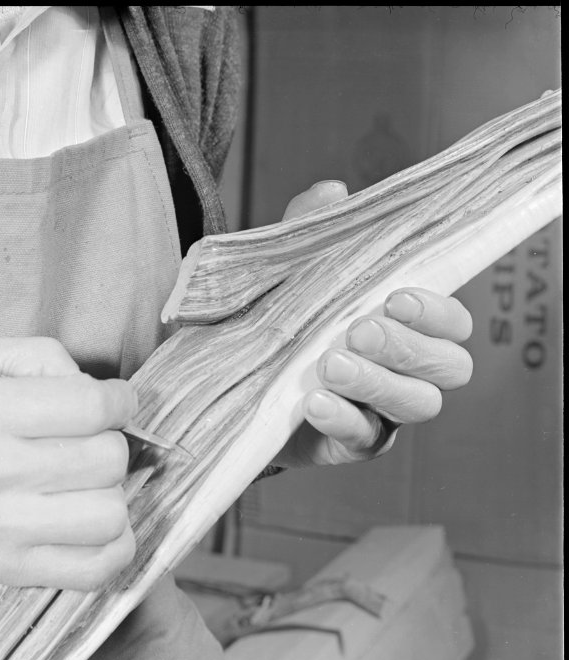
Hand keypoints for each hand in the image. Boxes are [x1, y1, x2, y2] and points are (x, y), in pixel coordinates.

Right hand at [0, 337, 137, 589]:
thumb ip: (38, 358)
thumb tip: (100, 392)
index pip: (92, 408)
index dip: (119, 400)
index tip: (113, 402)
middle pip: (107, 460)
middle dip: (109, 442)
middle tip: (85, 441)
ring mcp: (0, 531)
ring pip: (109, 515)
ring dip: (109, 493)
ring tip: (82, 483)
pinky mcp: (7, 572)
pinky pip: (96, 570)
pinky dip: (111, 545)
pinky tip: (89, 522)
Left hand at [271, 181, 473, 469]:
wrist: (232, 377)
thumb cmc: (281, 318)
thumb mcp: (291, 268)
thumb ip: (313, 229)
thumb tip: (333, 191)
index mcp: (405, 324)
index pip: (452, 321)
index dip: (436, 311)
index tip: (397, 296)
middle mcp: (407, 369)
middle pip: (448, 365)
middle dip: (408, 347)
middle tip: (359, 331)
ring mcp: (382, 410)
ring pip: (416, 403)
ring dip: (378, 382)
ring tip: (330, 364)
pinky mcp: (349, 443)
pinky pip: (364, 438)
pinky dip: (342, 419)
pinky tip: (314, 402)